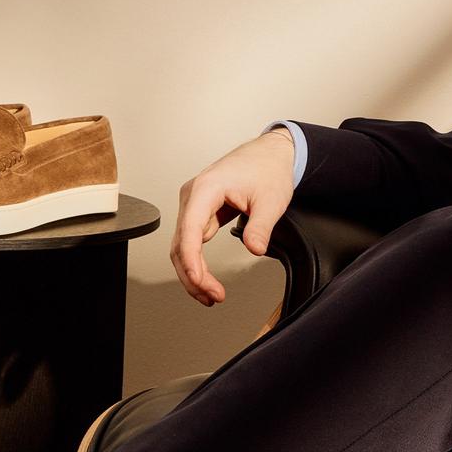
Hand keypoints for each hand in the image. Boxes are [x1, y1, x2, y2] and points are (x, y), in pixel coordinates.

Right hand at [171, 127, 295, 305]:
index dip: (192, 262)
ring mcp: (193, 204)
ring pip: (183, 246)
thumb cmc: (268, 168)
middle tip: (212, 297)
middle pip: (180, 244)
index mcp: (206, 189)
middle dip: (193, 275)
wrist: (271, 153)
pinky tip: (207, 278)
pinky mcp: (199, 211)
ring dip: (193, 273)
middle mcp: (192, 196)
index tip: (201, 282)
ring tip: (211, 295)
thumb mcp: (271, 200)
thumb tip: (254, 250)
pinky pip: (191, 241)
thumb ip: (260, 227)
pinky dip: (197, 262)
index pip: (189, 231)